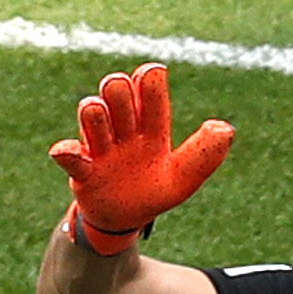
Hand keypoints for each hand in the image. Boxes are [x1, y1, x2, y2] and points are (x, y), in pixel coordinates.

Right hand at [47, 64, 232, 248]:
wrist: (126, 220)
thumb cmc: (155, 190)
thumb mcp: (184, 177)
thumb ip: (204, 154)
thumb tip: (225, 128)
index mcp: (151, 126)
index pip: (149, 90)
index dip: (149, 78)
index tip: (152, 73)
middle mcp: (124, 129)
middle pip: (117, 93)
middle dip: (120, 89)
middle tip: (122, 95)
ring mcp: (101, 147)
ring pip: (93, 114)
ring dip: (95, 112)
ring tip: (100, 115)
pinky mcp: (82, 169)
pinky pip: (70, 154)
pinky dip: (67, 150)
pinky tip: (69, 150)